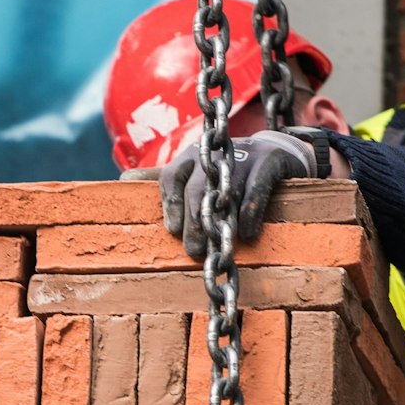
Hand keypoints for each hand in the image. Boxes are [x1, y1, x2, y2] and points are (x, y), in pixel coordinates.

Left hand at [158, 129, 327, 258]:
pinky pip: (256, 190)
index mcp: (191, 155)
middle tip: (194, 251)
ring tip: (217, 250)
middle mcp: (213, 153)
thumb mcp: (197, 172)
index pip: (170, 177)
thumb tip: (124, 179)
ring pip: (224, 192)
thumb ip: (165, 179)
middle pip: (195, 189)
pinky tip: (248, 234)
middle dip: (192, 224)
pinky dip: (250, 214)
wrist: (280, 153)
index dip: (169, 204)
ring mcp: (243, 155)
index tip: (171, 230)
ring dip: (219, 224)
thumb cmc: (231, 172)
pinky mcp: (270, 161)